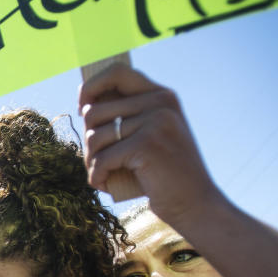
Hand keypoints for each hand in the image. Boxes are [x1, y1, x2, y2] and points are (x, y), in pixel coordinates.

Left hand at [78, 64, 225, 228]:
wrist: (195, 204)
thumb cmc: (165, 174)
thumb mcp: (151, 137)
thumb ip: (127, 117)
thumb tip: (84, 106)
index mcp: (161, 95)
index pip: (117, 72)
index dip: (91, 87)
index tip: (82, 108)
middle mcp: (160, 102)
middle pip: (95, 111)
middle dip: (88, 141)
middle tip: (97, 161)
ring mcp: (155, 122)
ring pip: (94, 137)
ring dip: (91, 161)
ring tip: (102, 174)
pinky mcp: (147, 145)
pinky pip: (102, 159)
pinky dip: (97, 176)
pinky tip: (104, 185)